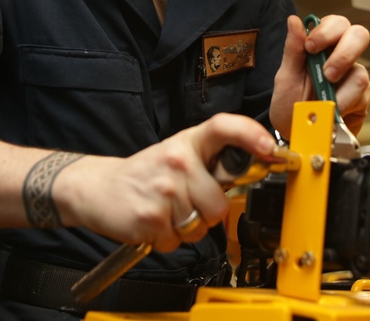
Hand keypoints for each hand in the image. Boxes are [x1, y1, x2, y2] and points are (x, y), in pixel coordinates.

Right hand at [55, 113, 276, 252]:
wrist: (98, 188)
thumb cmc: (146, 174)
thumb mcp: (179, 155)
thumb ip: (213, 163)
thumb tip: (257, 169)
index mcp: (188, 142)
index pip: (224, 127)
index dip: (251, 135)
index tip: (270, 148)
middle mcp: (177, 161)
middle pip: (220, 203)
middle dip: (208, 213)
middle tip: (187, 202)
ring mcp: (163, 190)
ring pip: (200, 226)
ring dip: (187, 228)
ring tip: (168, 212)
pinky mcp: (149, 218)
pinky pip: (177, 242)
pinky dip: (168, 240)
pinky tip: (155, 223)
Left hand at [269, 14, 369, 140]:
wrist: (298, 137)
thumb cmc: (290, 106)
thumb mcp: (286, 78)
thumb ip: (293, 50)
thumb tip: (294, 20)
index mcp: (322, 46)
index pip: (336, 24)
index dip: (327, 31)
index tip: (310, 47)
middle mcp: (342, 57)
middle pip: (360, 36)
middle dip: (344, 54)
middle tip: (327, 74)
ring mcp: (354, 76)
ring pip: (360, 73)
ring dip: (339, 92)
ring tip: (322, 104)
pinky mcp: (363, 98)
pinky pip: (362, 97)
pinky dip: (343, 107)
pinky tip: (332, 113)